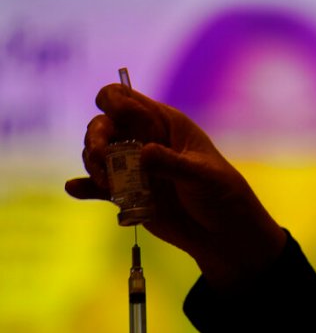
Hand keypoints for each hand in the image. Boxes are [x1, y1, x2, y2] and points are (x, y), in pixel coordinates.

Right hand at [65, 84, 285, 288]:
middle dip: (96, 137)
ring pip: (98, 154)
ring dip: (93, 164)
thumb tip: (142, 153)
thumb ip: (172, 164)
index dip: (113, 102)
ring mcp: (135, 167)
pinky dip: (85, 187)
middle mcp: (145, 140)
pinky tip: (74, 188)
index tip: (114, 121)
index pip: (126, 98)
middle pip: (104, 125)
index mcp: (164, 124)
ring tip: (108, 185)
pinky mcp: (129, 192)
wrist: (223, 234)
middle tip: (102, 159)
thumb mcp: (203, 176)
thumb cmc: (222, 196)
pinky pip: (99, 186)